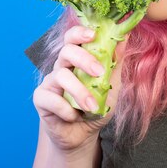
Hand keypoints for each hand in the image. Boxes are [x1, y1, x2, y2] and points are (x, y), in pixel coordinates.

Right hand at [32, 25, 123, 150]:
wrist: (82, 135)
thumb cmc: (96, 106)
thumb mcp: (112, 85)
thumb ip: (116, 61)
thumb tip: (125, 35)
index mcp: (78, 59)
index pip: (73, 37)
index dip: (80, 32)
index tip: (93, 35)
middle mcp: (62, 66)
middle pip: (67, 50)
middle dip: (84, 59)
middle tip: (99, 73)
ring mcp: (50, 81)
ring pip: (61, 76)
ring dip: (79, 92)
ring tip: (92, 107)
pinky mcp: (40, 98)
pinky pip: (51, 98)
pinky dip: (65, 109)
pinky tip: (74, 116)